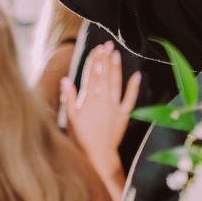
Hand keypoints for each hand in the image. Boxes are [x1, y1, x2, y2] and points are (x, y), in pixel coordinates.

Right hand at [60, 46, 140, 169]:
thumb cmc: (80, 138)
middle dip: (104, 60)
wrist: (97, 155)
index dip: (93, 61)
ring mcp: (115, 107)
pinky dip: (133, 87)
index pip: (91, 76)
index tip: (96, 49)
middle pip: (103, 76)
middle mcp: (103, 101)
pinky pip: (130, 98)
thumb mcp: (70, 119)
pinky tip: (136, 75)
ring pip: (116, 83)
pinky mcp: (124, 115)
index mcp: (88, 101)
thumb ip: (69, 98)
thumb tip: (66, 80)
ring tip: (116, 54)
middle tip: (106, 45)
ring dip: (116, 68)